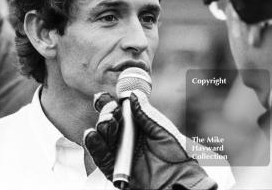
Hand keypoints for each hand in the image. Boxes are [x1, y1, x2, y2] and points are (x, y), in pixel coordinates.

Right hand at [83, 90, 217, 189]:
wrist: (180, 178)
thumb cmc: (176, 153)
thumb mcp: (161, 129)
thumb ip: (145, 113)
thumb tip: (133, 94)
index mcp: (137, 124)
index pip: (119, 111)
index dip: (110, 103)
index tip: (106, 96)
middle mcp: (125, 136)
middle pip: (108, 121)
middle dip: (106, 112)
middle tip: (112, 111)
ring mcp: (119, 151)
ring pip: (102, 136)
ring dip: (101, 126)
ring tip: (108, 122)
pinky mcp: (114, 168)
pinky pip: (100, 156)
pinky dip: (94, 145)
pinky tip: (91, 134)